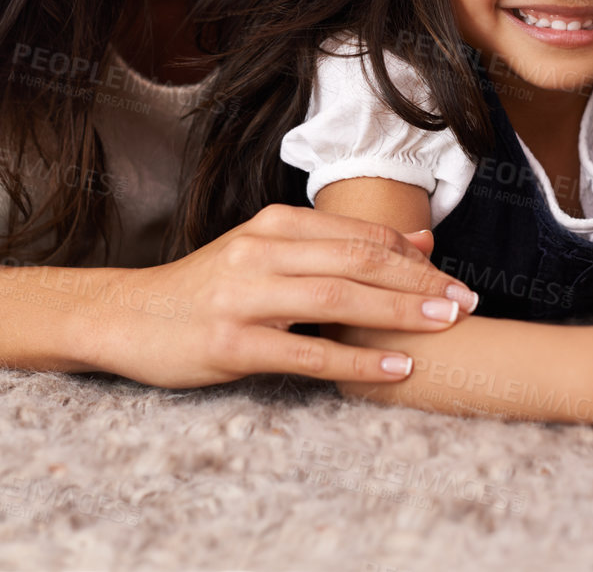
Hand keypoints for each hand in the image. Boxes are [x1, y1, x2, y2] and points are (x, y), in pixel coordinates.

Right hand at [93, 204, 476, 387]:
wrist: (126, 317)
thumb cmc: (206, 288)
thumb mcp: (268, 253)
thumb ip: (336, 247)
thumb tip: (418, 243)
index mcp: (274, 225)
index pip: (360, 235)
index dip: (414, 257)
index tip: (454, 278)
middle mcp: (262, 251)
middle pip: (359, 261)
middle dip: (420, 282)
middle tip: (466, 303)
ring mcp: (245, 296)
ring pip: (338, 298)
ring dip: (400, 313)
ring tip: (445, 326)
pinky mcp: (231, 343)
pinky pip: (306, 352)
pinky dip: (357, 360)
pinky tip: (395, 368)